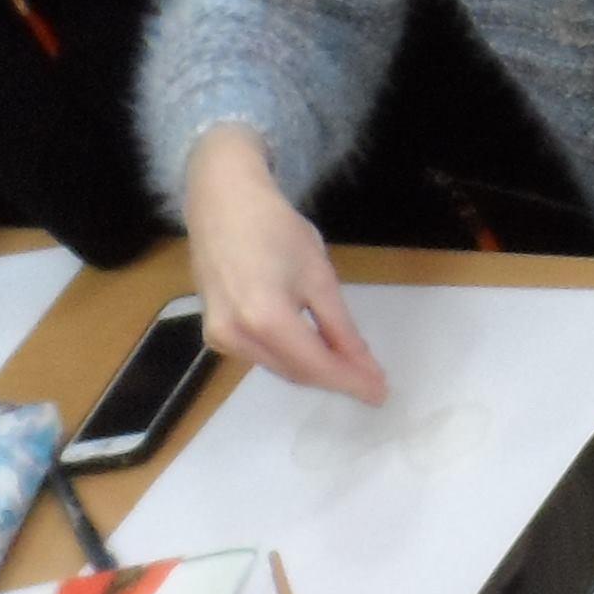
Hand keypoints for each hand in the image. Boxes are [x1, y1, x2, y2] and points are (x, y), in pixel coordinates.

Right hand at [184, 126, 381, 401]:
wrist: (222, 201)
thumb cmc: (276, 228)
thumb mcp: (318, 276)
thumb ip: (340, 327)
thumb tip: (363, 365)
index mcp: (266, 319)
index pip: (317, 366)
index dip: (351, 382)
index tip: (380, 393)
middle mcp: (237, 337)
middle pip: (296, 371)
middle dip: (335, 378)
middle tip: (371, 382)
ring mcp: (220, 338)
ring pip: (278, 367)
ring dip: (313, 370)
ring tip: (348, 367)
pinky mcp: (213, 333)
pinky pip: (260, 356)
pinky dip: (289, 357)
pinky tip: (312, 351)